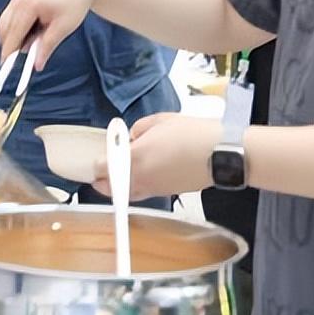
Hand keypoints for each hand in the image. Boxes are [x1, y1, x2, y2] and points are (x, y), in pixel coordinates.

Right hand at [0, 0, 100, 67]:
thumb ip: (47, 47)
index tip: (7, 68)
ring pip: (4, 24)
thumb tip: (36, 65)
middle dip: (11, 45)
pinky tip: (33, 30)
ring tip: (36, 39)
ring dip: (13, 36)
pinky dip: (16, 28)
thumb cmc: (74, 3)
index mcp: (28, 5)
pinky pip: (10, 17)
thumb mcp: (63, 28)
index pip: (12, 35)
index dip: (9, 53)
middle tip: (29, 53)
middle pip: (3, 30)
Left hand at [93, 113, 221, 200]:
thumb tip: (133, 137)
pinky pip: (143, 193)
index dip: (95, 165)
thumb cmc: (192, 134)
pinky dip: (135, 188)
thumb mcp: (160, 120)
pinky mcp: (167, 193)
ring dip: (118, 187)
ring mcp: (154, 188)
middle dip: (101, 182)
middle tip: (98, 174)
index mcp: (135, 157)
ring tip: (116, 177)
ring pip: (127, 194)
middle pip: (110, 188)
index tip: (94, 160)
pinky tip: (140, 177)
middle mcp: (141, 177)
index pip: (103, 167)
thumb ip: (140, 129)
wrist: (219, 155)